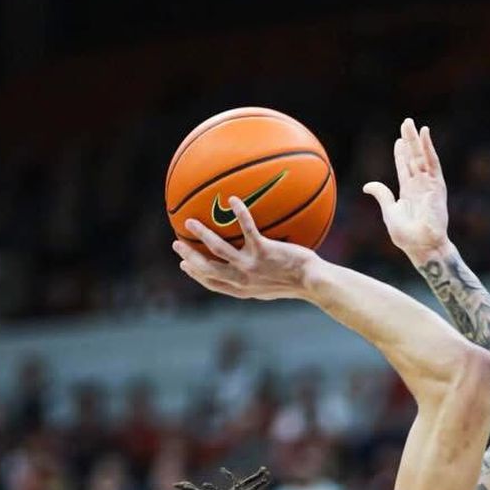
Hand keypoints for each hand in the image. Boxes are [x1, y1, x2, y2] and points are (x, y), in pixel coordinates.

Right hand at [176, 194, 316, 299]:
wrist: (313, 282)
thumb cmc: (296, 283)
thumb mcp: (272, 287)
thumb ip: (256, 281)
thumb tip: (248, 271)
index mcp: (243, 290)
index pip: (213, 284)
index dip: (196, 274)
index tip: (184, 264)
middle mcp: (243, 280)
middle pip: (208, 269)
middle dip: (189, 257)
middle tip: (176, 243)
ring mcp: (252, 266)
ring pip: (218, 249)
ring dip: (202, 235)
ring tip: (189, 222)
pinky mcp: (264, 251)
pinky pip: (247, 228)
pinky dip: (239, 213)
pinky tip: (232, 199)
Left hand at [364, 117, 449, 262]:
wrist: (423, 246)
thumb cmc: (407, 236)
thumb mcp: (389, 212)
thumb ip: (382, 195)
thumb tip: (367, 186)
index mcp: (408, 192)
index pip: (404, 168)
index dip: (401, 154)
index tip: (398, 140)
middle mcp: (420, 186)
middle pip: (413, 158)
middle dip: (409, 141)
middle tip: (406, 123)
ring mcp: (429, 185)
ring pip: (422, 156)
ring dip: (417, 140)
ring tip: (412, 124)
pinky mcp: (437, 185)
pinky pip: (433, 162)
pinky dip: (429, 147)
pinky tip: (425, 133)